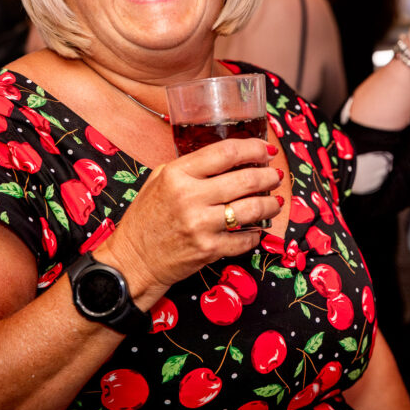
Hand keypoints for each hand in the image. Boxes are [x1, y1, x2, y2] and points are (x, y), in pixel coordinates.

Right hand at [95, 139, 282, 302]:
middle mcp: (190, 197)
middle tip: (276, 176)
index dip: (253, 149)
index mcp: (178, 174)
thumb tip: (232, 156)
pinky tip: (257, 229)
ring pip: (251, 209)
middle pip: (245, 180)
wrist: (133, 260)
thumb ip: (192, 166)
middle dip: (268, 177)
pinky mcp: (208, 250)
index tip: (266, 151)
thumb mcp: (160, 180)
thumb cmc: (147, 217)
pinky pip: (245, 239)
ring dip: (270, 204)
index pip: (226, 152)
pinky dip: (255, 234)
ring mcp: (200, 225)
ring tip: (275, 201)